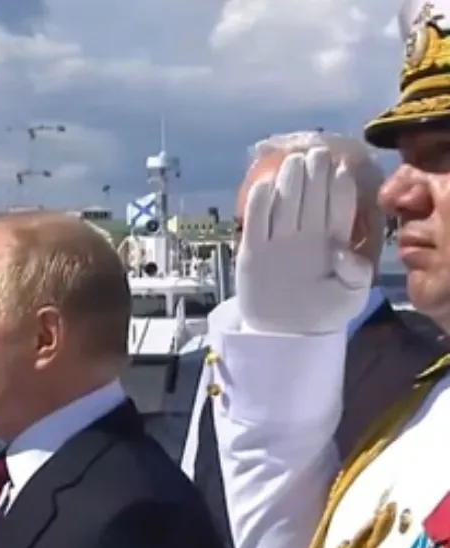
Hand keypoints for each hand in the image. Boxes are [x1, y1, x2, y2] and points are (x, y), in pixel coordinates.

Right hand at [235, 148, 372, 333]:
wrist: (287, 331)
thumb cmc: (322, 310)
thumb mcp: (350, 297)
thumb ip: (356, 275)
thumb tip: (344, 253)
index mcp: (331, 240)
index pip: (337, 208)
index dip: (339, 188)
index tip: (342, 169)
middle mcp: (304, 234)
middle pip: (310, 199)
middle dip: (314, 176)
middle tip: (317, 154)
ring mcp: (278, 241)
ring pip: (284, 205)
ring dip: (289, 183)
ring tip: (294, 162)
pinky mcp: (253, 251)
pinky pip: (256, 224)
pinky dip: (258, 206)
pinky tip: (265, 185)